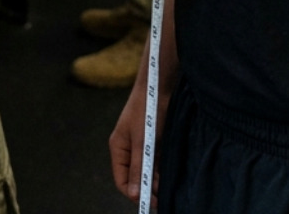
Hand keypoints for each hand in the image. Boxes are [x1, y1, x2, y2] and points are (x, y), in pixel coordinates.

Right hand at [110, 59, 170, 202]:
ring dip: (157, 179)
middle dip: (147, 188)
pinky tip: (170, 175)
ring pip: (148, 170)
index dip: (134, 192)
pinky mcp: (154, 142)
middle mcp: (128, 149)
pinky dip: (162, 169)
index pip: (122, 180)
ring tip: (169, 188)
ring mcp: (142, 146)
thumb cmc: (146, 111)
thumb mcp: (142, 142)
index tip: (149, 202)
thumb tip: (135, 194)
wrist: (160, 86)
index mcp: (118, 148)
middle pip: (135, 177)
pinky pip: (156, 161)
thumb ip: (139, 167)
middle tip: (163, 199)